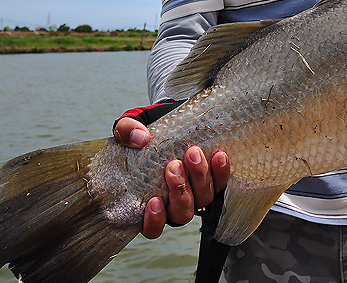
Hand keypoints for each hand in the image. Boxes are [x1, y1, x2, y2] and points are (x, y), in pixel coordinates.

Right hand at [114, 116, 229, 238]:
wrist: (168, 119)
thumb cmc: (144, 131)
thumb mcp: (128, 125)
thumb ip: (126, 130)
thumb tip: (140, 138)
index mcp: (149, 201)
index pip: (151, 228)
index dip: (154, 221)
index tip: (154, 200)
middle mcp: (173, 203)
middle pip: (182, 214)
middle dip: (180, 192)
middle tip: (174, 166)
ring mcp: (195, 193)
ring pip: (203, 200)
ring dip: (199, 178)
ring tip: (193, 154)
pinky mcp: (212, 179)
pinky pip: (220, 183)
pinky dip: (221, 172)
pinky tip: (218, 155)